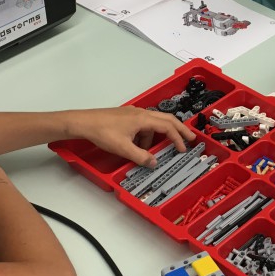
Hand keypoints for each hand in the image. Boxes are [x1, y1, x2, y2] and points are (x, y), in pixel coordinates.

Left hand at [64, 107, 194, 166]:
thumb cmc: (102, 131)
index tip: (183, 148)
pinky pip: (143, 125)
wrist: (84, 122)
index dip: (177, 138)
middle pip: (167, 119)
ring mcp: (134, 113)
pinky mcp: (127, 116)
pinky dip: (146, 135)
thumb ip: (141, 156)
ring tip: (149, 152)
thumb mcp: (123, 148)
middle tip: (190, 138)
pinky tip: (137, 145)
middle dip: (179, 129)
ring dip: (156, 137)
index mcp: (143, 119)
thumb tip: (153, 162)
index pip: (167, 127)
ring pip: (153, 123)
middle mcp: (141, 113)